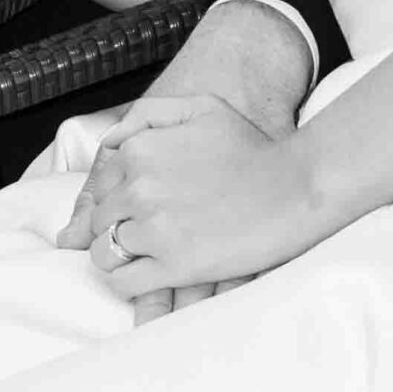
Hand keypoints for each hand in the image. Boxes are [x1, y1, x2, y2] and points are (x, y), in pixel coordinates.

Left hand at [55, 93, 321, 312]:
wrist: (293, 187)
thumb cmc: (251, 148)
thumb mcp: (200, 108)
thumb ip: (148, 115)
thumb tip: (110, 141)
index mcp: (139, 151)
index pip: (100, 186)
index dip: (115, 201)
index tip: (134, 211)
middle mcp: (138, 187)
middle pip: (99, 220)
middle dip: (116, 228)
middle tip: (142, 236)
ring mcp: (154, 228)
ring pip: (105, 253)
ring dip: (119, 257)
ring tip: (144, 257)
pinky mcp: (174, 266)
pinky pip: (124, 283)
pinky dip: (128, 284)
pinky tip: (147, 278)